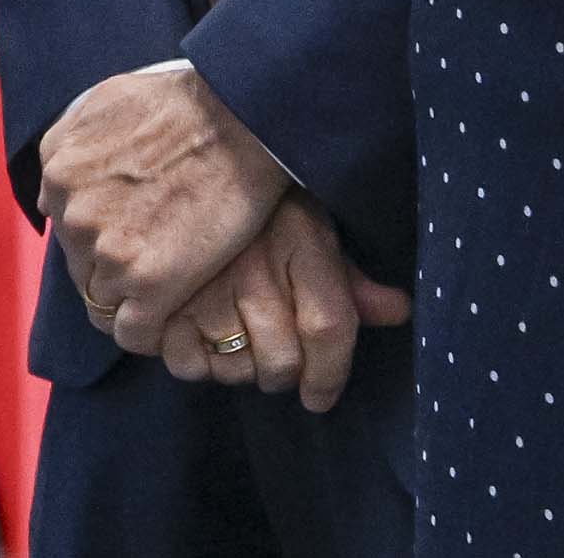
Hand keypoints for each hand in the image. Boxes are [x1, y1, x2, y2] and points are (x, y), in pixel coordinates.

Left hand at [35, 63, 286, 354]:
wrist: (236, 119)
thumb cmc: (178, 104)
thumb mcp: (98, 104)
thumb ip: (66, 144)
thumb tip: (54, 185)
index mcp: (57, 175)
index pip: (65, 233)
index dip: (97, 243)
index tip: (129, 243)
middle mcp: (72, 217)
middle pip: (82, 269)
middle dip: (114, 270)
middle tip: (158, 261)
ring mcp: (109, 252)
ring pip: (105, 301)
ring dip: (135, 299)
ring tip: (172, 286)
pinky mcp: (150, 282)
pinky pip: (132, 332)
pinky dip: (148, 332)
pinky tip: (172, 318)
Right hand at [153, 192, 413, 410]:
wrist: (186, 166)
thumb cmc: (261, 210)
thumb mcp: (313, 230)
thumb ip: (352, 280)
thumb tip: (400, 312)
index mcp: (302, 243)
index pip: (329, 328)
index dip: (330, 375)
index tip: (320, 397)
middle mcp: (256, 269)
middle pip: (281, 362)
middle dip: (283, 374)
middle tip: (275, 359)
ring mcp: (206, 288)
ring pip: (234, 370)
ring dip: (240, 369)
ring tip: (236, 341)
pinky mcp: (163, 302)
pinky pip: (187, 365)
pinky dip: (196, 363)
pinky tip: (199, 337)